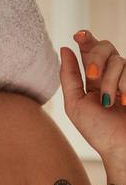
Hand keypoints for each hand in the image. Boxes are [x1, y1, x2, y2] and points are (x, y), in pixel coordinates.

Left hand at [60, 30, 125, 163]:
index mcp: (93, 77)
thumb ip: (69, 76)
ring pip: (119, 60)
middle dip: (96, 58)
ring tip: (109, 102)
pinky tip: (124, 102)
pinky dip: (124, 87)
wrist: (122, 149)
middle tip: (91, 76)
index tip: (78, 35)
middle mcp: (112, 74)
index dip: (85, 38)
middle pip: (105, 46)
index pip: (89, 49)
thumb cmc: (98, 131)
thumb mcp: (75, 103)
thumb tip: (65, 48)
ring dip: (109, 82)